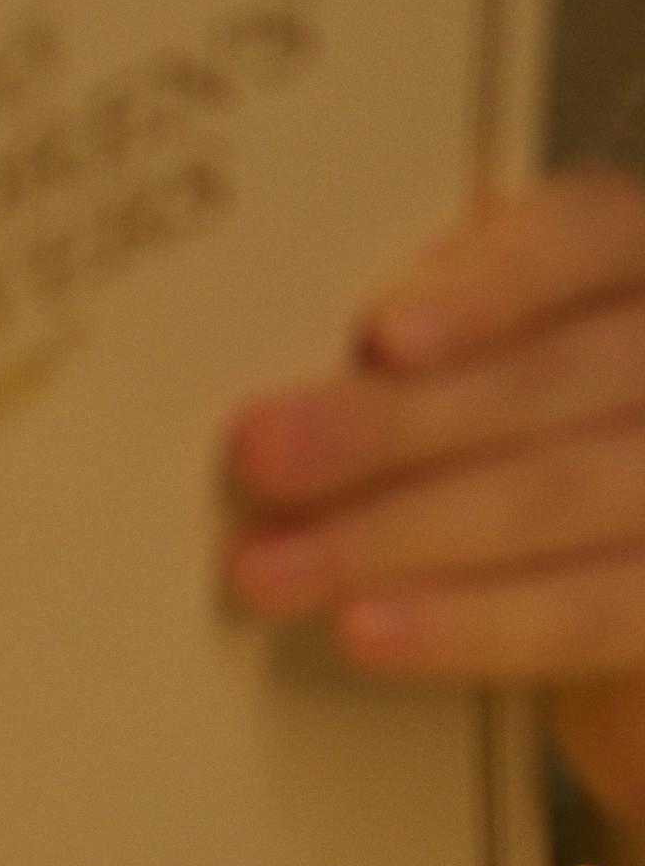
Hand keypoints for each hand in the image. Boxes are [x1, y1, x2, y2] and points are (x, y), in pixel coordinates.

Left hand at [220, 163, 644, 825]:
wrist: (612, 596)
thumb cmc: (515, 446)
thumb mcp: (480, 366)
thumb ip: (420, 344)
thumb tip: (274, 383)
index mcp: (634, 263)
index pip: (586, 235)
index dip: (492, 282)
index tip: (384, 333)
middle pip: (549, 379)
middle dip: (390, 425)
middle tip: (258, 454)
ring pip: (556, 498)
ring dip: (393, 535)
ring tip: (267, 565)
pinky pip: (589, 613)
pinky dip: (469, 624)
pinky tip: (365, 630)